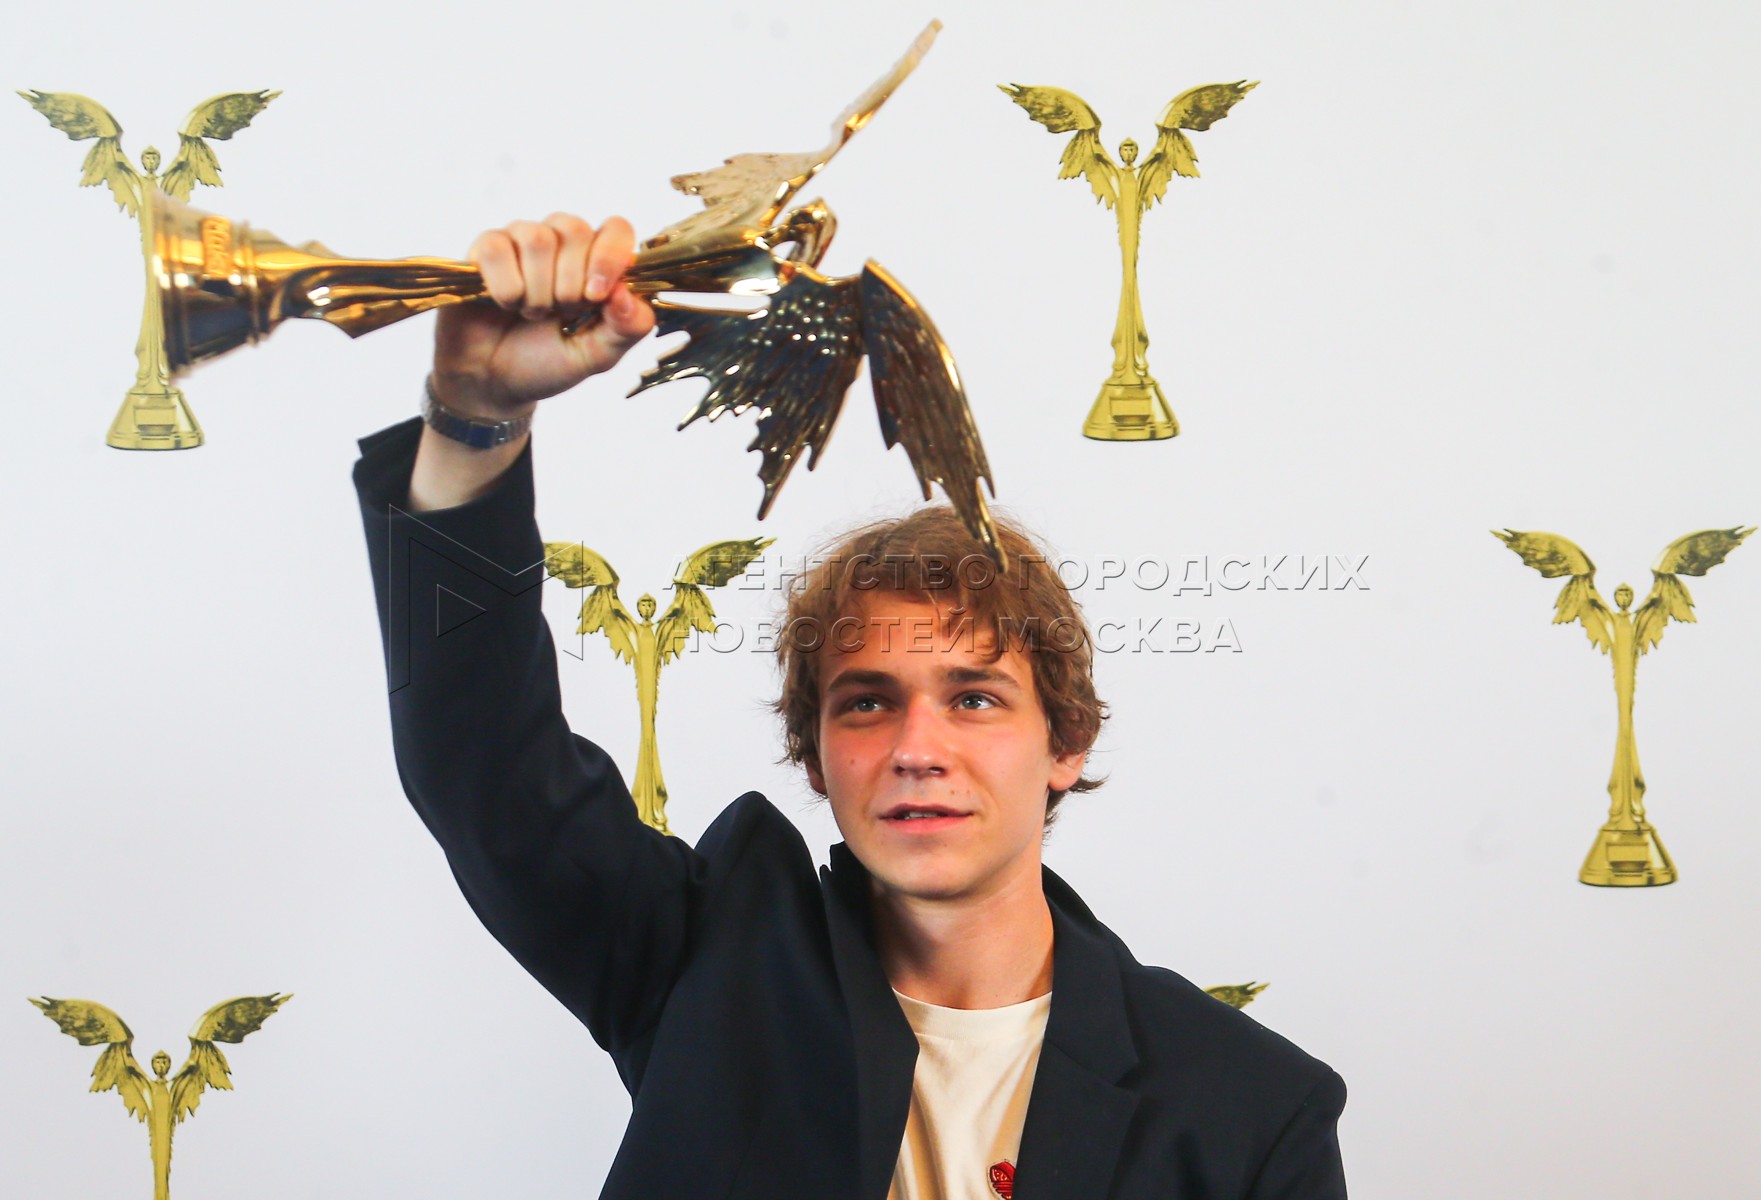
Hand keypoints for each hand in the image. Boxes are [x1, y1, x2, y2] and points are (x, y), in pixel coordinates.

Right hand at [431, 213, 656, 418]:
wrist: (493, 382)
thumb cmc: (546, 362)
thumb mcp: (597, 355)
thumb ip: (627, 327)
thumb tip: (626, 293)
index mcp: (596, 261)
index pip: (616, 229)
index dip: (610, 258)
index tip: (595, 297)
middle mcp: (560, 241)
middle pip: (575, 230)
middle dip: (568, 285)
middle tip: (557, 314)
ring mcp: (521, 240)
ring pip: (538, 239)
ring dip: (537, 291)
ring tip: (531, 313)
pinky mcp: (485, 248)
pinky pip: (498, 250)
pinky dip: (505, 289)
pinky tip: (505, 304)